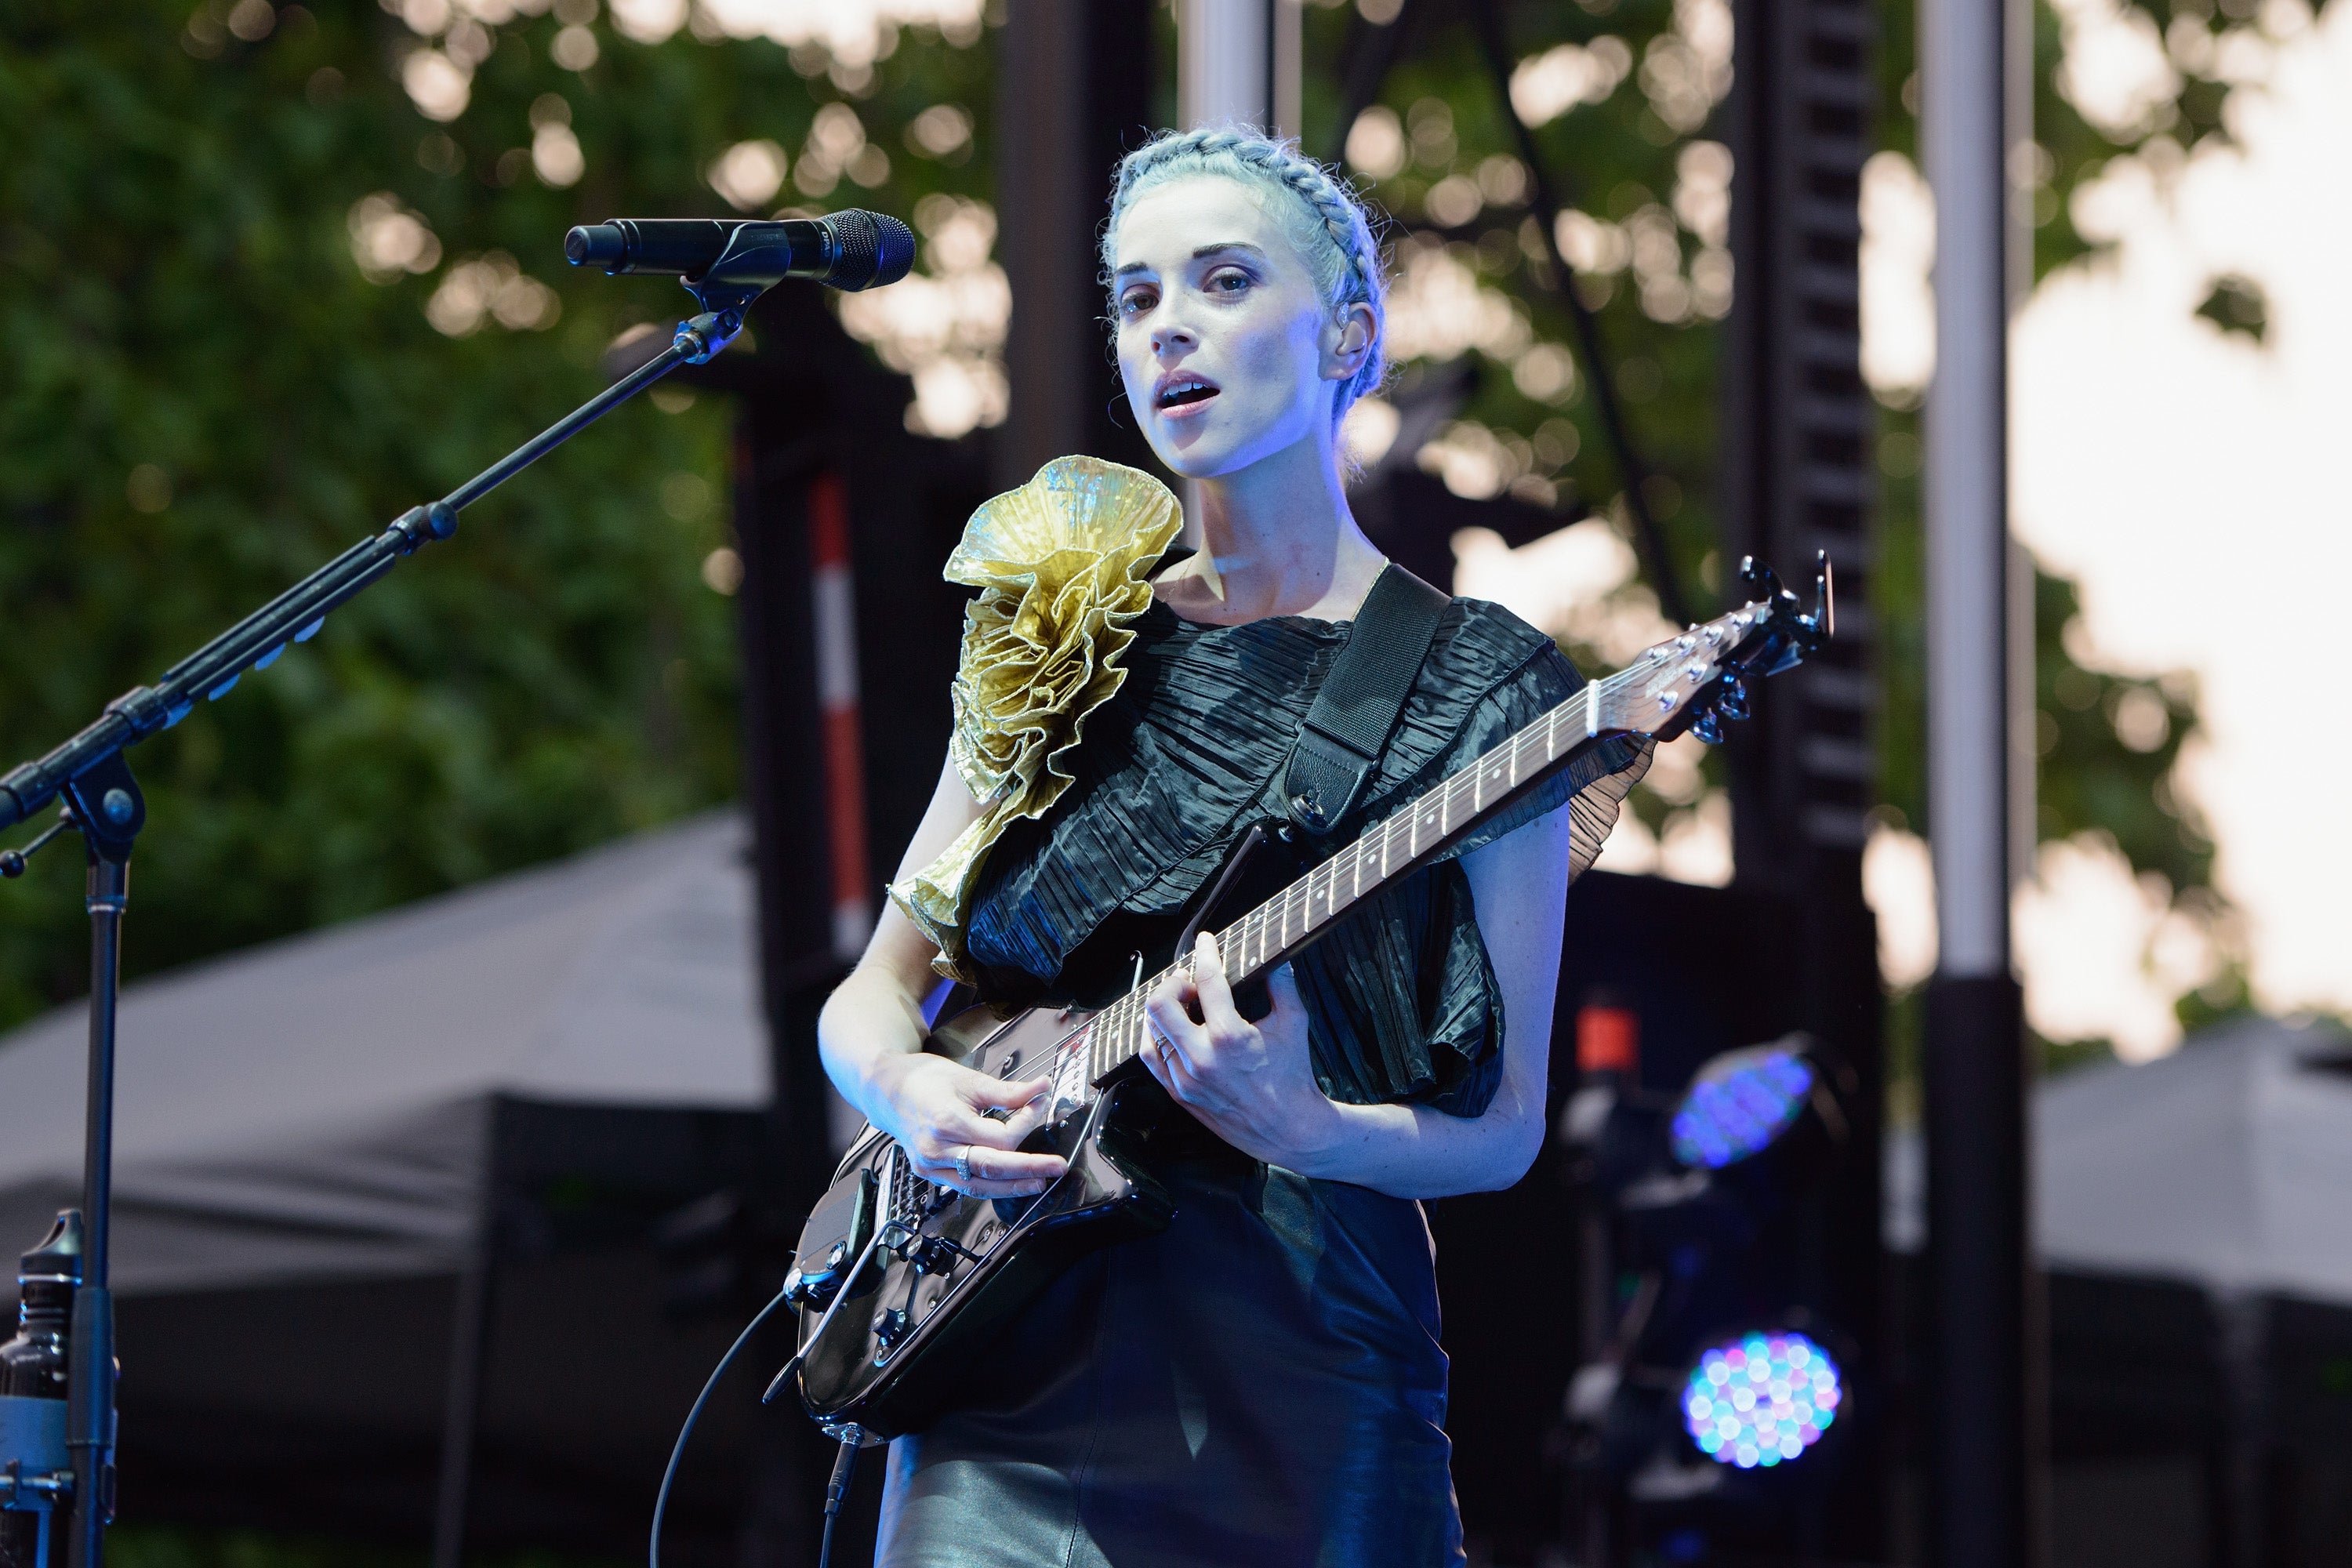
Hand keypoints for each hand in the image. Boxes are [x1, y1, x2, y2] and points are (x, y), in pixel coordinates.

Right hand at [868, 1052, 1066, 1198]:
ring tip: (1038, 1182)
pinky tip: (1009, 1183)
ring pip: (978, 1186)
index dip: (1025, 1123)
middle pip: (992, 1168)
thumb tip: (1040, 1089)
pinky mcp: (929, 1172)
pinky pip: (964, 1186)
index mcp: (947, 1121)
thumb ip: (1007, 1090)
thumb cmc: (924, 1080)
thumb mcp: (968, 1078)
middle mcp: (936, 1149)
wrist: (888, 1090)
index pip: (1000, 1137)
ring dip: (1012, 1186)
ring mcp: (930, 1165)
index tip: (1038, 1105)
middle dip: (1029, 1168)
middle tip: (1057, 1166)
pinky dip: (989, 1186)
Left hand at [1139, 933, 1340, 1169]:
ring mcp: (1186, 1078)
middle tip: (1189, 978)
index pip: (1208, 981)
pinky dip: (1155, 1035)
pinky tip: (1170, 1027)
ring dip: (1163, 1008)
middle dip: (1173, 982)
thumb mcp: (1295, 1023)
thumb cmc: (1293, 1075)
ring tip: (1180, 1000)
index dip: (1205, 953)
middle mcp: (1202, 1058)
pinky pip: (1151, 1057)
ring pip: (1151, 1031)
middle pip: (1161, 1004)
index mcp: (1230, 1037)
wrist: (1290, 1130)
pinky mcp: (1180, 1094)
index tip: (1205, 941)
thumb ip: (1281, 984)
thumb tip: (1274, 955)